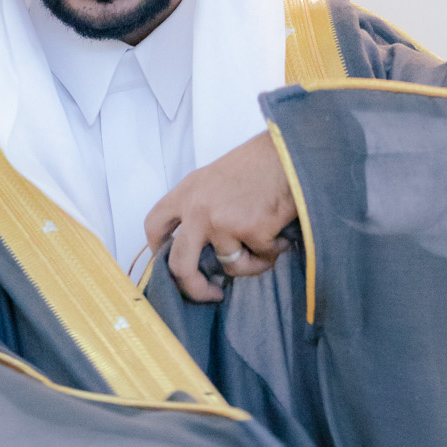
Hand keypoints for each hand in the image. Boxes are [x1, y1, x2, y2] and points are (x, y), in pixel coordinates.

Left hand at [145, 132, 296, 303]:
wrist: (291, 153)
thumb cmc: (260, 163)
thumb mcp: (216, 178)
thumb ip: (202, 206)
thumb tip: (204, 247)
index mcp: (187, 191)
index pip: (155, 224)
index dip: (157, 248)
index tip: (167, 261)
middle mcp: (198, 208)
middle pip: (180, 264)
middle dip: (194, 288)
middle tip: (211, 294)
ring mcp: (222, 221)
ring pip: (231, 266)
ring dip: (253, 262)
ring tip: (269, 240)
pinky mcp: (250, 230)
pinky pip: (261, 258)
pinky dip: (274, 251)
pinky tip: (281, 232)